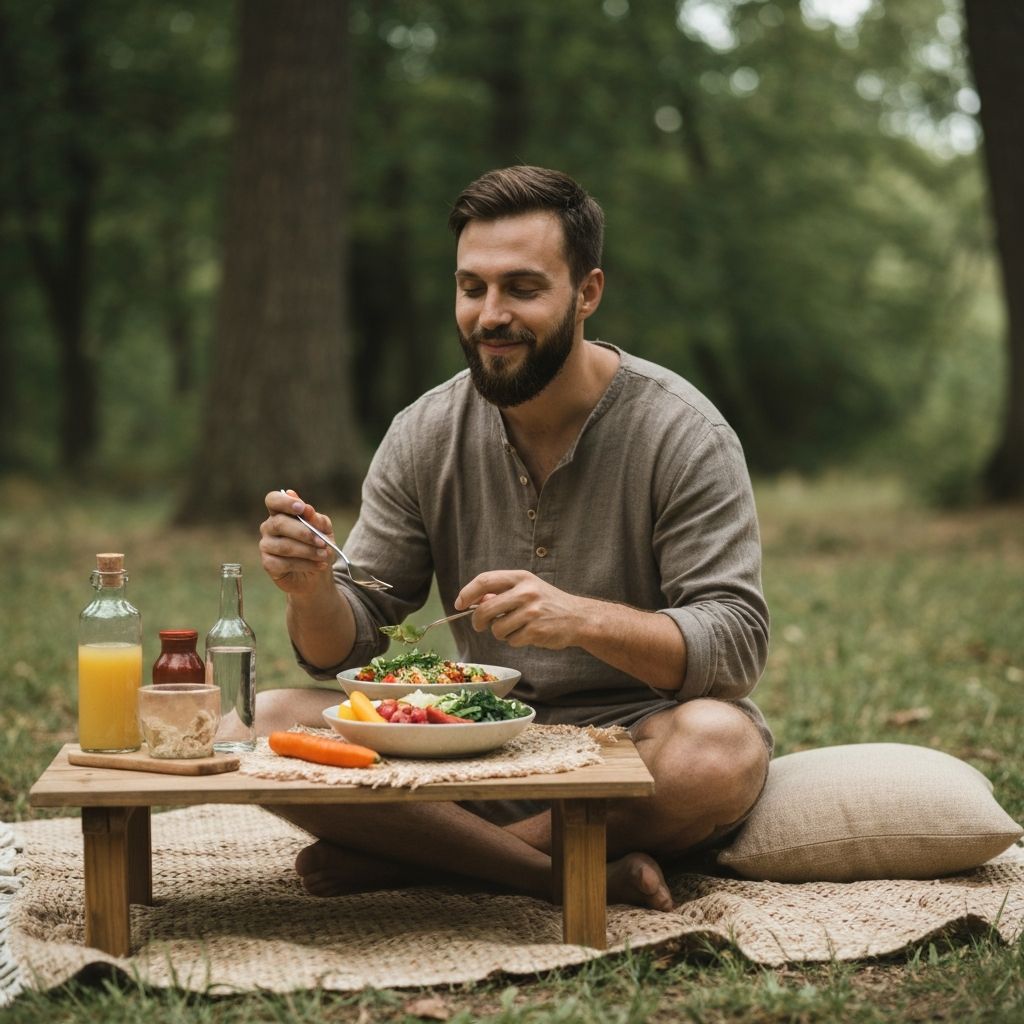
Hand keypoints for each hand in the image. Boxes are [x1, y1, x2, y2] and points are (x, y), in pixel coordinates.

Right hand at [259, 489, 337, 595]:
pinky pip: (283, 563)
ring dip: (308, 551)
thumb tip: (308, 509)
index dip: (284, 502)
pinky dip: (305, 564)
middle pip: (279, 523)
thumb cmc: (319, 547)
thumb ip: (317, 520)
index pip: (273, 500)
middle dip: (304, 532)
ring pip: (284, 545)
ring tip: (324, 555)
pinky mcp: (268, 564)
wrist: (318, 574)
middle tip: (322, 542)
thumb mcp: (324, 531)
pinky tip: (319, 565)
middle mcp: (269, 527)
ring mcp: (266, 545)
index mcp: (281, 513)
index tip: (301, 507)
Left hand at [454, 571, 587, 649]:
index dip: (468, 593)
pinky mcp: (536, 630)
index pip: (484, 580)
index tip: (460, 604)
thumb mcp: (527, 589)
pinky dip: (515, 641)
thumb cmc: (548, 602)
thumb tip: (475, 600)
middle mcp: (526, 592)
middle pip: (485, 609)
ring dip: (500, 633)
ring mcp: (532, 611)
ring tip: (514, 628)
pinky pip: (511, 641)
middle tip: (479, 625)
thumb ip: (502, 592)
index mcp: (520, 577)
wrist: (578, 617)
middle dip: (477, 621)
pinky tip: (527, 635)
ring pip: (497, 629)